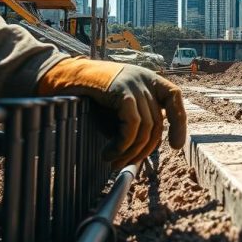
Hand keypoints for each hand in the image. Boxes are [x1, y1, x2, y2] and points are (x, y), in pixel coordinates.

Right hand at [37, 58, 186, 166]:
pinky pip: (133, 125)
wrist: (61, 77)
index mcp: (148, 78)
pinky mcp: (122, 90)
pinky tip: (109, 153)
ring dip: (131, 151)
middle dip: (144, 149)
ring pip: (147, 127)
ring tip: (113, 162)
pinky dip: (123, 144)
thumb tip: (143, 150)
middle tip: (126, 165)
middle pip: (158, 121)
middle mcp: (145, 78)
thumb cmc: (87, 95)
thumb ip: (134, 120)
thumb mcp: (117, 106)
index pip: (174, 97)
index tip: (176, 145)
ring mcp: (135, 82)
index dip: (180, 122)